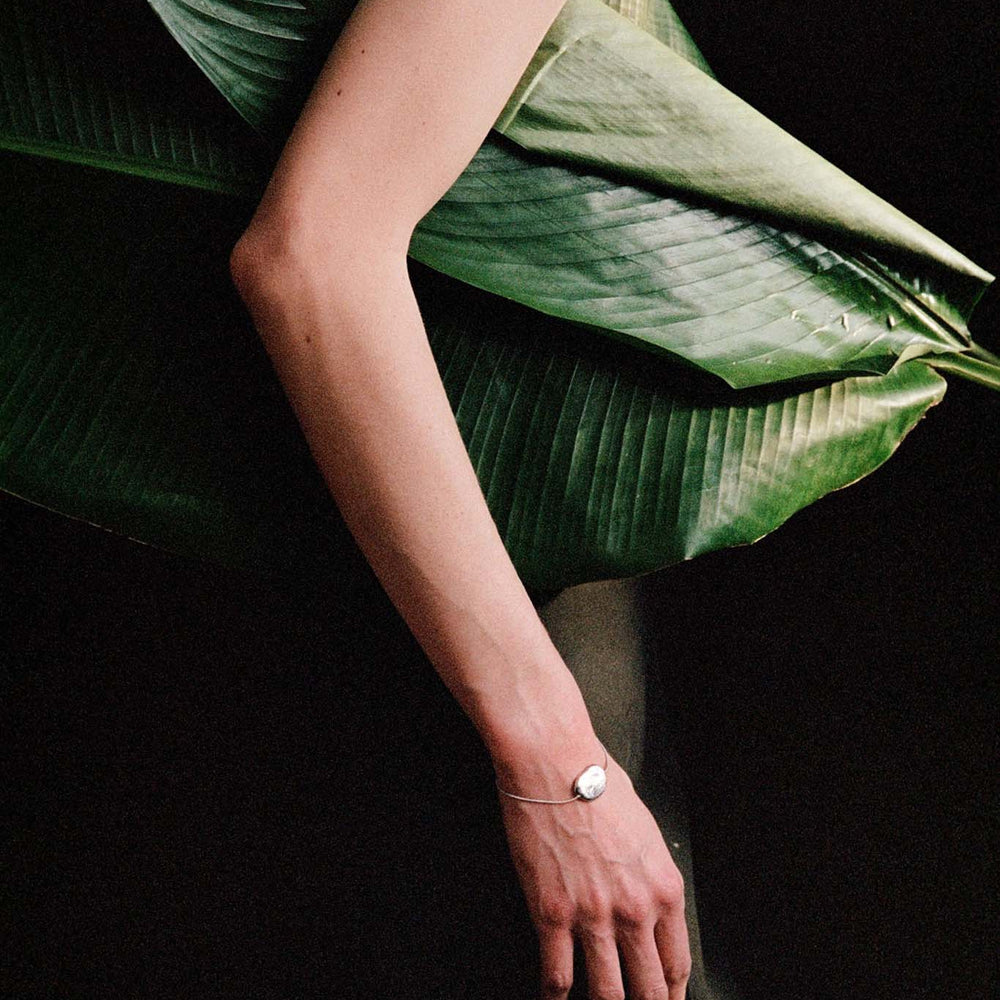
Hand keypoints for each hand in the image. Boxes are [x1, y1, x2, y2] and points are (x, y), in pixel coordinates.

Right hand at [497, 754, 690, 999]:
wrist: (556, 765)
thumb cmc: (600, 784)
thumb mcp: (646, 831)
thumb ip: (650, 874)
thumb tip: (645, 895)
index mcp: (664, 889)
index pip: (677, 965)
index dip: (671, 994)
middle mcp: (635, 911)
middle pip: (649, 989)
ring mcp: (593, 917)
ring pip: (607, 994)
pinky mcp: (552, 914)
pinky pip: (557, 975)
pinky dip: (555, 997)